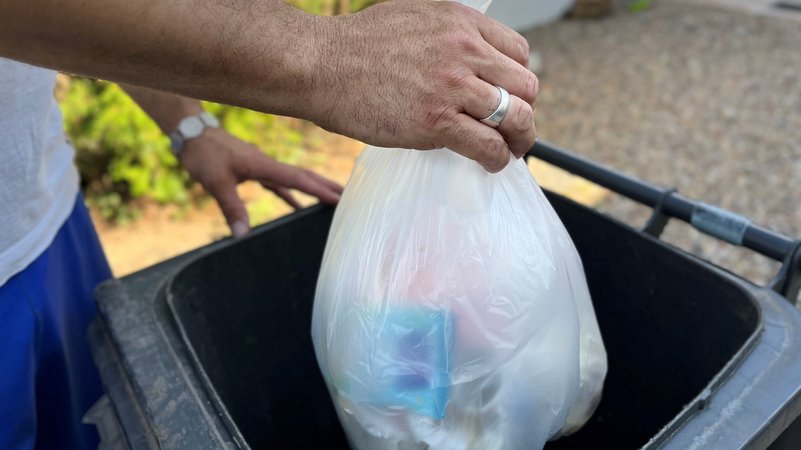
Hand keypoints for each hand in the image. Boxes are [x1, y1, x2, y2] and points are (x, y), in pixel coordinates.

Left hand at [179, 128, 342, 236]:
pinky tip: (297, 207)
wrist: (191, 133)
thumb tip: (242, 235)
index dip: (320, 190)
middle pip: (304, 176)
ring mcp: (262, 167)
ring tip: (332, 200)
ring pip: (294, 179)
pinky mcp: (253, 170)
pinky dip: (291, 194)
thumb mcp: (216, 182)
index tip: (340, 199)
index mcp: (264, 165)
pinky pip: (279, 184)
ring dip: (313, 189)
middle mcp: (268, 165)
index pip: (298, 179)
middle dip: (326, 186)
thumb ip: (231, 207)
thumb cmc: (203, 154)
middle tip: (350, 197)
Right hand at [310, 0, 537, 171]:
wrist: (319, 64)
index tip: (507, 97)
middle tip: (514, 130)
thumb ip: (447, 34)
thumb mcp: (413, 17)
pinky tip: (490, 163)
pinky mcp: (436, 122)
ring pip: (515, 117)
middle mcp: (464, 50)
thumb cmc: (356, 46)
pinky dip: (497, 159)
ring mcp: (451, 86)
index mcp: (461, 22)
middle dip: (524, 112)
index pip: (519, 53)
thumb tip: (466, 58)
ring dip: (518, 140)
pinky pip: (488, 145)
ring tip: (509, 151)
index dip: (517, 80)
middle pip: (525, 86)